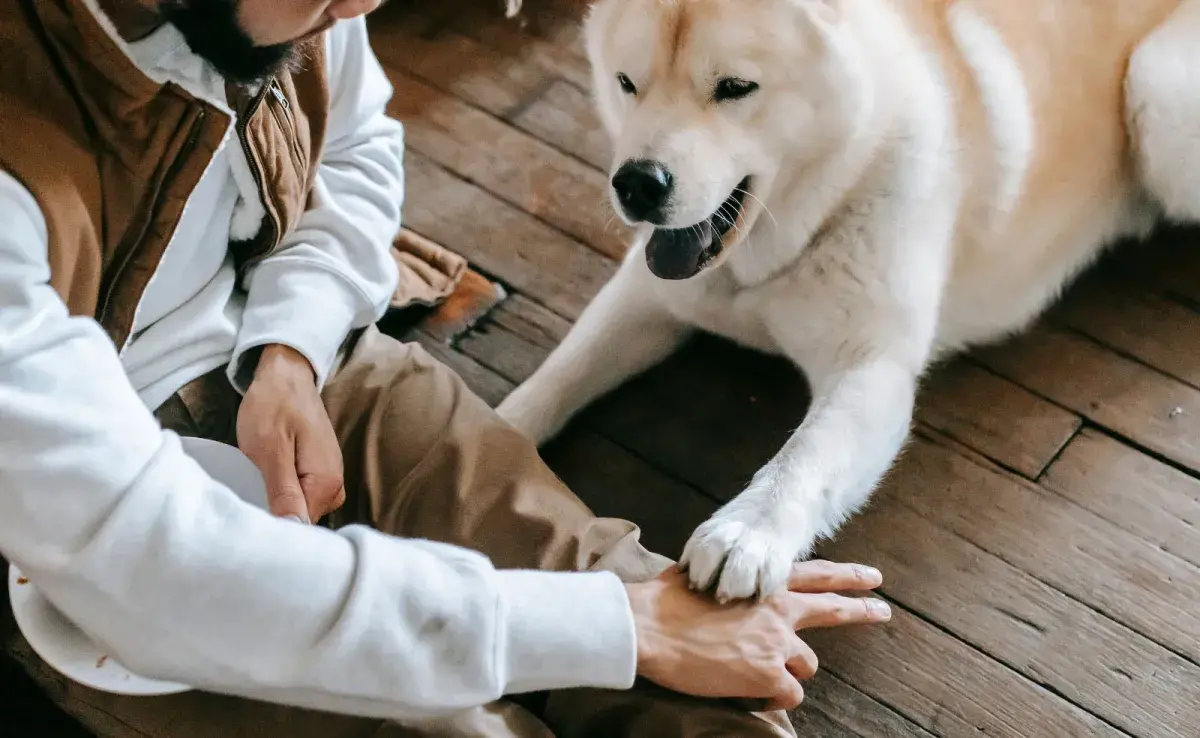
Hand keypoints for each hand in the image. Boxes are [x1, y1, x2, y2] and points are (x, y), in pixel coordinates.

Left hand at [237, 344, 344, 523]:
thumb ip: (283, 492)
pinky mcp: (319, 473)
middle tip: (248, 494)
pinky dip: (282, 491)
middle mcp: (335, 486)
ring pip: (300, 510)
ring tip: (256, 482)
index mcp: (326, 483)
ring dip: (277, 502)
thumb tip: (293, 528)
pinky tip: (267, 478)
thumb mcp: (269, 449)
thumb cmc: (273, 406)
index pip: (301, 528)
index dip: (273, 527)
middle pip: (302, 521)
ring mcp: (329, 479)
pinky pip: (301, 496)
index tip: (249, 521)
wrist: (285, 375)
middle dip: (275, 514)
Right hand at [626, 560, 889, 710]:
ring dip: (786, 671)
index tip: (872, 578)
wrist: (650, 628)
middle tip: (883, 611)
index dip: (846, 577)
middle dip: (861, 610)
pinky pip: (788, 694)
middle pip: (832, 611)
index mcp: (762, 583)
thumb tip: (714, 580)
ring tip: (754, 671)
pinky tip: (748, 691)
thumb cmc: (665, 601)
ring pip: (805, 666)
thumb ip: (724, 579)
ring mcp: (777, 643)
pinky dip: (772, 696)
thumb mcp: (703, 575)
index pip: (815, 575)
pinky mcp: (768, 674)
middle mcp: (778, 611)